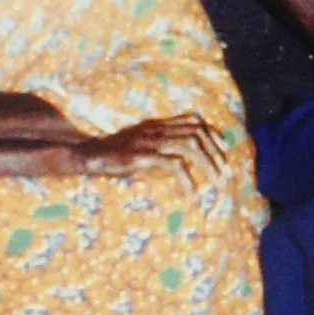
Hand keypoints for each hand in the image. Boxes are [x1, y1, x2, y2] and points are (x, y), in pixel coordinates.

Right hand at [76, 115, 232, 188]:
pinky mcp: (141, 156)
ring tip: (216, 185)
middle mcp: (157, 128)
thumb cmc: (114, 156)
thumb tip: (185, 166)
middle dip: (217, 154)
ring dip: (209, 165)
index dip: (213, 133)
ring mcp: (149, 140)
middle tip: (226, 177)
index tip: (225, 151)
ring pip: (190, 144)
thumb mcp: (143, 147)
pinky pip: (172, 163)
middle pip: (197, 132)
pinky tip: (191, 195)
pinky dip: (187, 179)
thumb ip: (162, 150)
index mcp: (158, 124)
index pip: (194, 119)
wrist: (87, 155)